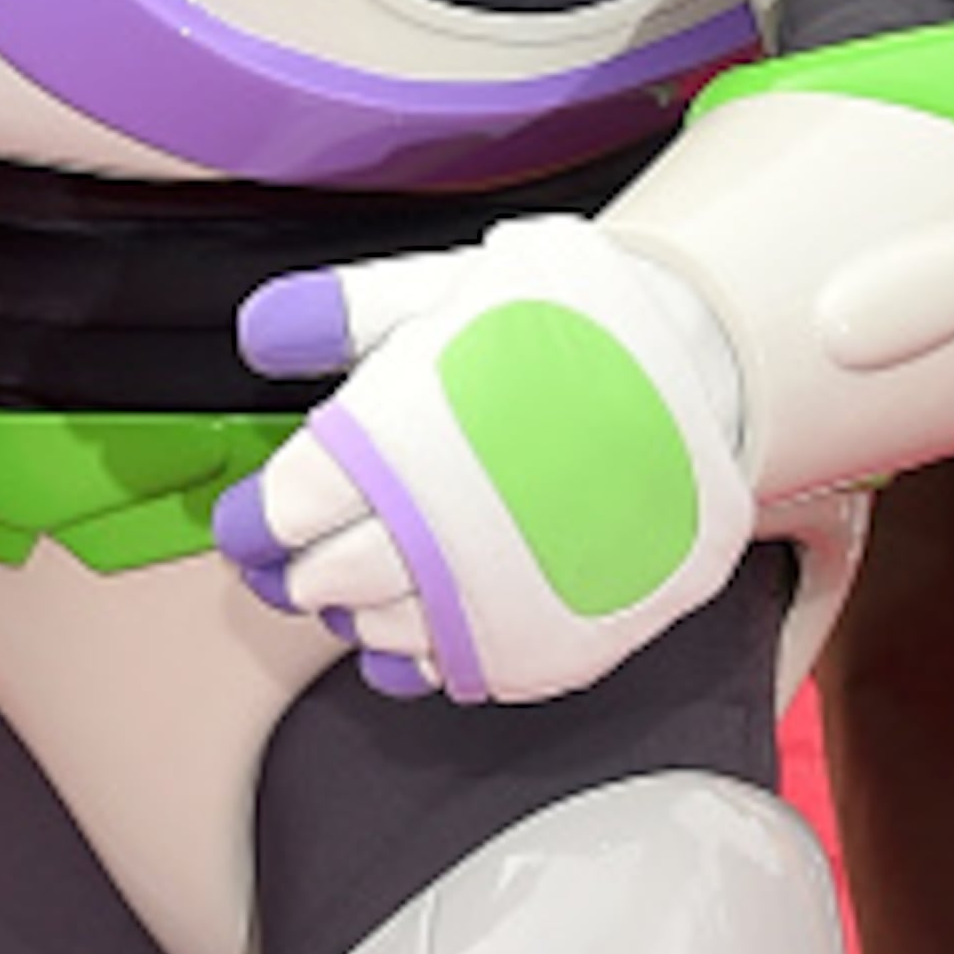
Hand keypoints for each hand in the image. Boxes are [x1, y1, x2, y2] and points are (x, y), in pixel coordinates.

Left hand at [214, 216, 753, 705]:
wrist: (706, 374)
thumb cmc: (569, 321)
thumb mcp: (450, 282)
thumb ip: (344, 307)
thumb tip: (260, 334)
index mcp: (402, 439)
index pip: (289, 510)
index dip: (256, 521)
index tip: (247, 520)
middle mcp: (443, 528)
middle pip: (328, 579)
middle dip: (295, 571)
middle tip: (285, 558)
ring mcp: (501, 593)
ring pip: (387, 631)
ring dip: (353, 612)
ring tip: (349, 584)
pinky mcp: (553, 636)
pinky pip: (459, 671)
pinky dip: (421, 657)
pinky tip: (413, 630)